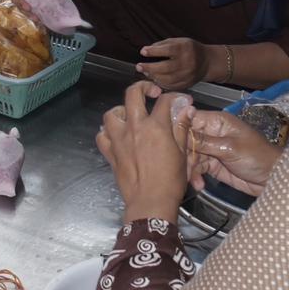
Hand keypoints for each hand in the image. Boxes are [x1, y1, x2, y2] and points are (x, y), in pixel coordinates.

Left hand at [97, 82, 189, 223]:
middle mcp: (134, 128)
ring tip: (130, 115)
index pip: (165, 101)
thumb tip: (186, 108)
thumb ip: (182, 128)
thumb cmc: (170, 181)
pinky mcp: (110, 153)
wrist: (150, 202)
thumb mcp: (183, 153)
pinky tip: (117, 135)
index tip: (181, 101)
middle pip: (133, 94)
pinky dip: (107, 132)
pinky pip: (102, 135)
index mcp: (156, 127)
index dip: (175, 97)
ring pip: (111, 113)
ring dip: (121, 110)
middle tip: (152, 92)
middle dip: (143, 87)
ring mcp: (119, 140)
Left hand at [137, 38, 209, 89]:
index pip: (168, 50)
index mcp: (185, 48)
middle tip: (139, 66)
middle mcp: (188, 62)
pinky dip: (161, 83)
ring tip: (146, 72)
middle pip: (167, 67)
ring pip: (168, 79)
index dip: (154, 51)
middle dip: (150, 67)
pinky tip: (155, 79)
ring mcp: (188, 75)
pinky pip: (172, 86)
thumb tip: (146, 50)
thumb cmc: (188, 49)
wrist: (207, 62)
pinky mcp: (187, 84)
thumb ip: (162, 45)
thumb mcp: (178, 41)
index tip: (143, 51)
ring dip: (153, 76)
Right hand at [177, 109, 281, 197]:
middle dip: (183, 154)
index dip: (177, 128)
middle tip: (180, 167)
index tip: (167, 140)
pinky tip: (198, 185)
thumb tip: (182, 132)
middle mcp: (211, 133)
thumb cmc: (258, 156)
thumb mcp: (230, 148)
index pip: (190, 119)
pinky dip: (195, 177)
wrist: (274, 179)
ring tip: (190, 180)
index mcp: (217, 122)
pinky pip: (197, 168)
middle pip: (187, 139)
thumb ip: (204, 142)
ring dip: (189, 169)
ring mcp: (212, 150)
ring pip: (190, 156)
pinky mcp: (213, 165)